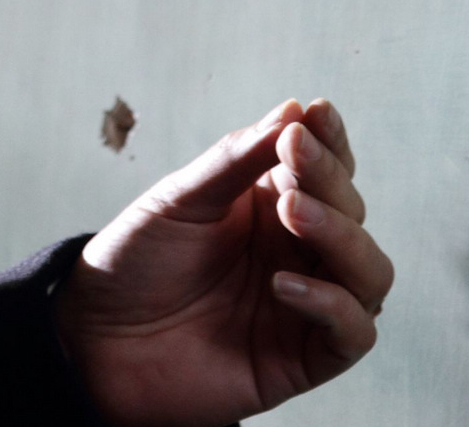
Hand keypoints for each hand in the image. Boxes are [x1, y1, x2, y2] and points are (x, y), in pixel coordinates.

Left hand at [53, 99, 391, 426]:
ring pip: (370, 270)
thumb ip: (236, 160)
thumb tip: (292, 111)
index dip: (331, 140)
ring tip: (294, 211)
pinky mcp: (305, 357)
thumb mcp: (180, 199)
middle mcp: (300, 252)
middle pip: (352, 211)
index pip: (327, 168)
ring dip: (341, 235)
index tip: (317, 113)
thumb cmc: (137, 263)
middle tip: (295, 153)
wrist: (97, 339)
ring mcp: (308, 304)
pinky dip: (332, 303)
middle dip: (329, 178)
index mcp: (275, 206)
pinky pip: (353, 331)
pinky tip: (284, 283)